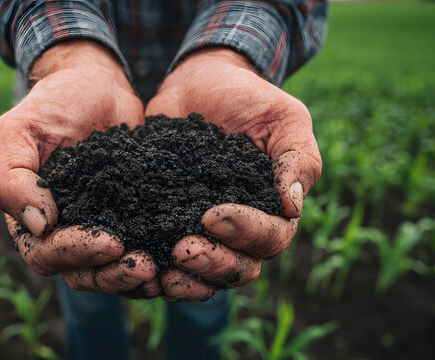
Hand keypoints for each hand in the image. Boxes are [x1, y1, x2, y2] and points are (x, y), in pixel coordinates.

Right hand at [0, 40, 158, 296]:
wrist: (97, 85)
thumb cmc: (54, 103)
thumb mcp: (20, 130)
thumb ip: (11, 178)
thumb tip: (38, 226)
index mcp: (29, 218)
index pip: (46, 253)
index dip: (76, 254)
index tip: (110, 242)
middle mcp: (63, 230)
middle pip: (82, 273)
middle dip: (111, 274)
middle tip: (145, 267)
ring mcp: (99, 227)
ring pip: (110, 270)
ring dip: (133, 276)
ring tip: (161, 269)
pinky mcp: (131, 218)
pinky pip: (140, 249)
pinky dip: (156, 260)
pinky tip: (176, 258)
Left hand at [146, 48, 321, 300]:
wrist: (199, 83)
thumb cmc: (249, 99)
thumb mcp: (283, 117)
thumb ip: (298, 158)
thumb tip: (292, 206)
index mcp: (273, 210)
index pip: (270, 239)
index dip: (246, 234)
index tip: (214, 216)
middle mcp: (239, 228)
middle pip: (237, 268)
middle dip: (213, 264)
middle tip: (183, 249)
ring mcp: (201, 229)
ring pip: (203, 274)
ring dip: (185, 279)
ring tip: (160, 273)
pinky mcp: (167, 221)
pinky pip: (164, 256)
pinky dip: (154, 266)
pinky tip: (137, 263)